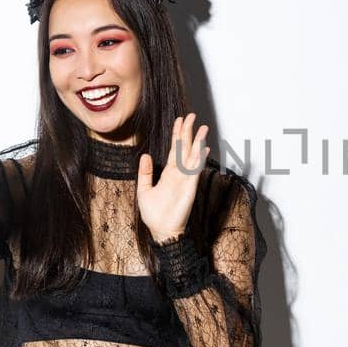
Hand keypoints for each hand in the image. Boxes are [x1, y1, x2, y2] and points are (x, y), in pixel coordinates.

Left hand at [137, 113, 209, 241]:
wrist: (162, 230)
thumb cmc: (154, 214)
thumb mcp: (144, 191)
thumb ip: (146, 173)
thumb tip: (145, 156)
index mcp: (168, 173)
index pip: (174, 149)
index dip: (176, 134)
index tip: (179, 120)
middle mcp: (179, 173)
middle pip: (184, 148)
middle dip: (188, 131)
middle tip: (191, 116)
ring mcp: (186, 179)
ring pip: (192, 155)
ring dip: (197, 141)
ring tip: (202, 127)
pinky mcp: (190, 186)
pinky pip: (195, 168)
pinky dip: (199, 157)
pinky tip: (203, 146)